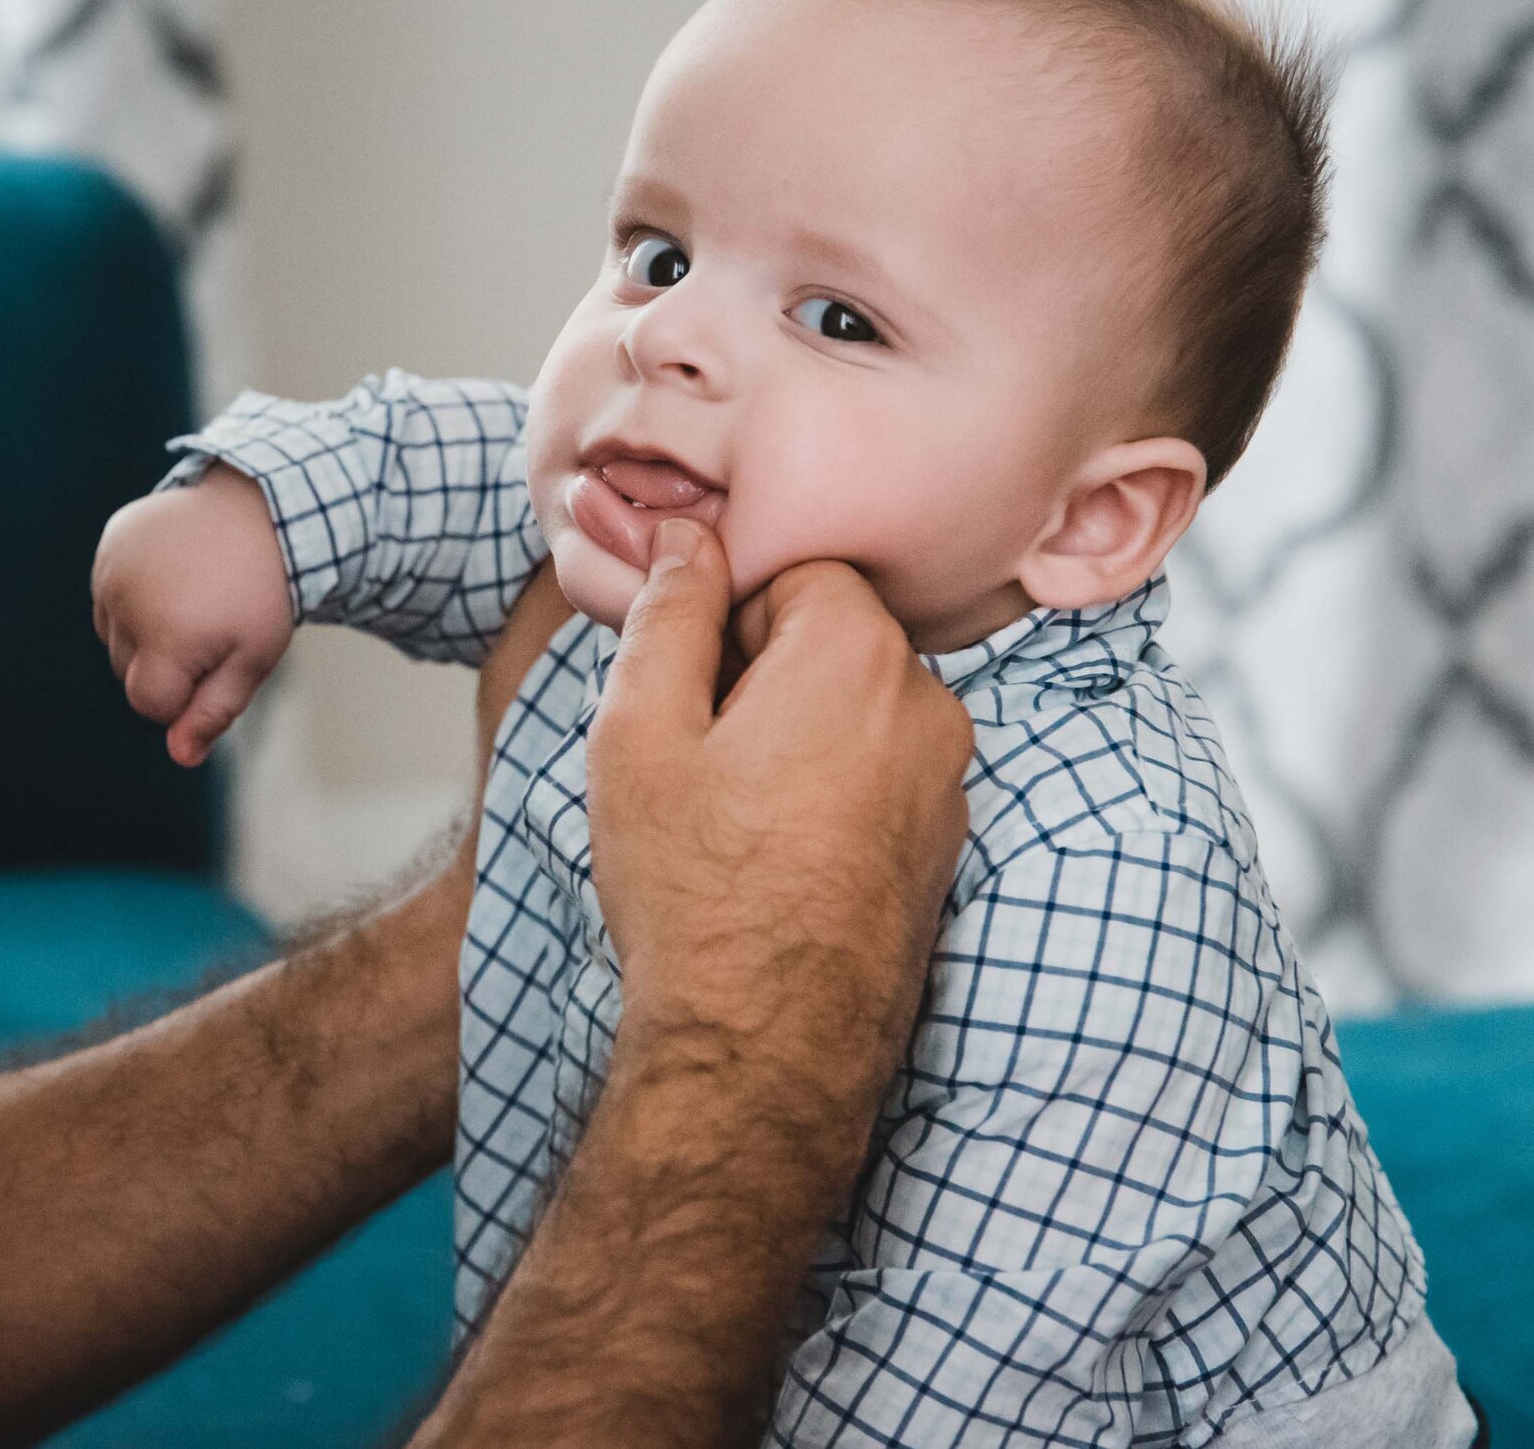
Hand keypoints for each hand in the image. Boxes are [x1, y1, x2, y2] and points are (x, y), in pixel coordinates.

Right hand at [91, 465, 295, 765]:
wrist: (264, 509)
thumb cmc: (263, 594)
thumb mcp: (252, 659)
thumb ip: (212, 712)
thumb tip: (181, 756)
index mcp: (167, 638)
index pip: (149, 703)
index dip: (184, 695)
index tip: (217, 663)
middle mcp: (129, 603)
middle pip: (126, 670)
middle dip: (164, 662)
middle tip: (210, 624)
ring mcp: (114, 569)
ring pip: (113, 633)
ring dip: (143, 630)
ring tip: (191, 599)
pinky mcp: (111, 541)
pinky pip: (107, 591)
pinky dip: (133, 593)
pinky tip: (172, 574)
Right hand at [585, 518, 972, 1103]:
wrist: (761, 1046)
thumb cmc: (692, 889)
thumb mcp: (640, 730)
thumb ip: (669, 613)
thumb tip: (690, 540)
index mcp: (859, 656)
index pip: (794, 571)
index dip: (723, 615)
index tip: (682, 680)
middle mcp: (929, 708)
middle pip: (831, 639)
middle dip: (758, 672)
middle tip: (692, 750)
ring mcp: (947, 784)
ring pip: (853, 710)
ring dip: (791, 734)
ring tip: (725, 811)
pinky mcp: (942, 846)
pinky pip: (877, 775)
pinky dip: (825, 790)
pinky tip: (766, 853)